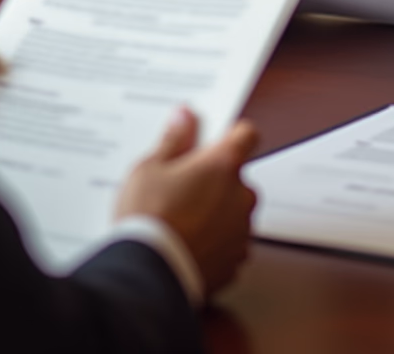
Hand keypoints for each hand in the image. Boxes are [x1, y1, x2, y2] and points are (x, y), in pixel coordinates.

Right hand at [116, 108, 257, 296]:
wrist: (147, 277)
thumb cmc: (149, 219)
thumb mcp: (149, 169)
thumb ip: (174, 140)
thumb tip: (185, 116)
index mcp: (223, 165)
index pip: (246, 134)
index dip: (231, 134)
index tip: (215, 139)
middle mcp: (240, 196)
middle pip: (237, 176)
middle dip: (215, 179)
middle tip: (182, 185)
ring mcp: (241, 231)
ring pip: (234, 210)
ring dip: (216, 210)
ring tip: (180, 218)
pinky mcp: (235, 261)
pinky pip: (229, 241)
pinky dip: (214, 240)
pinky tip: (187, 241)